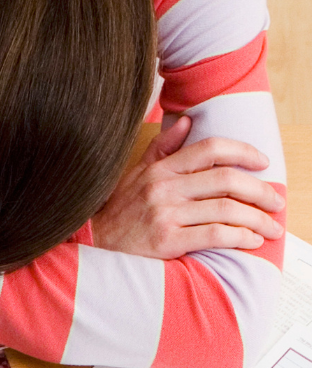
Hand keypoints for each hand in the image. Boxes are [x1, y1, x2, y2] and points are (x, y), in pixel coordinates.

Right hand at [92, 116, 284, 257]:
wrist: (91, 246)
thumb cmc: (116, 213)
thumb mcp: (135, 174)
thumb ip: (163, 149)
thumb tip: (187, 121)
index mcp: (161, 169)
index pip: (210, 149)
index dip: (243, 152)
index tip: (263, 163)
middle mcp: (165, 188)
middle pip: (226, 180)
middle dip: (260, 191)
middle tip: (277, 201)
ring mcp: (165, 215)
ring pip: (226, 209)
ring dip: (257, 219)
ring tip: (271, 227)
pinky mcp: (166, 242)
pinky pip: (213, 235)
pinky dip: (239, 238)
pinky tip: (252, 241)